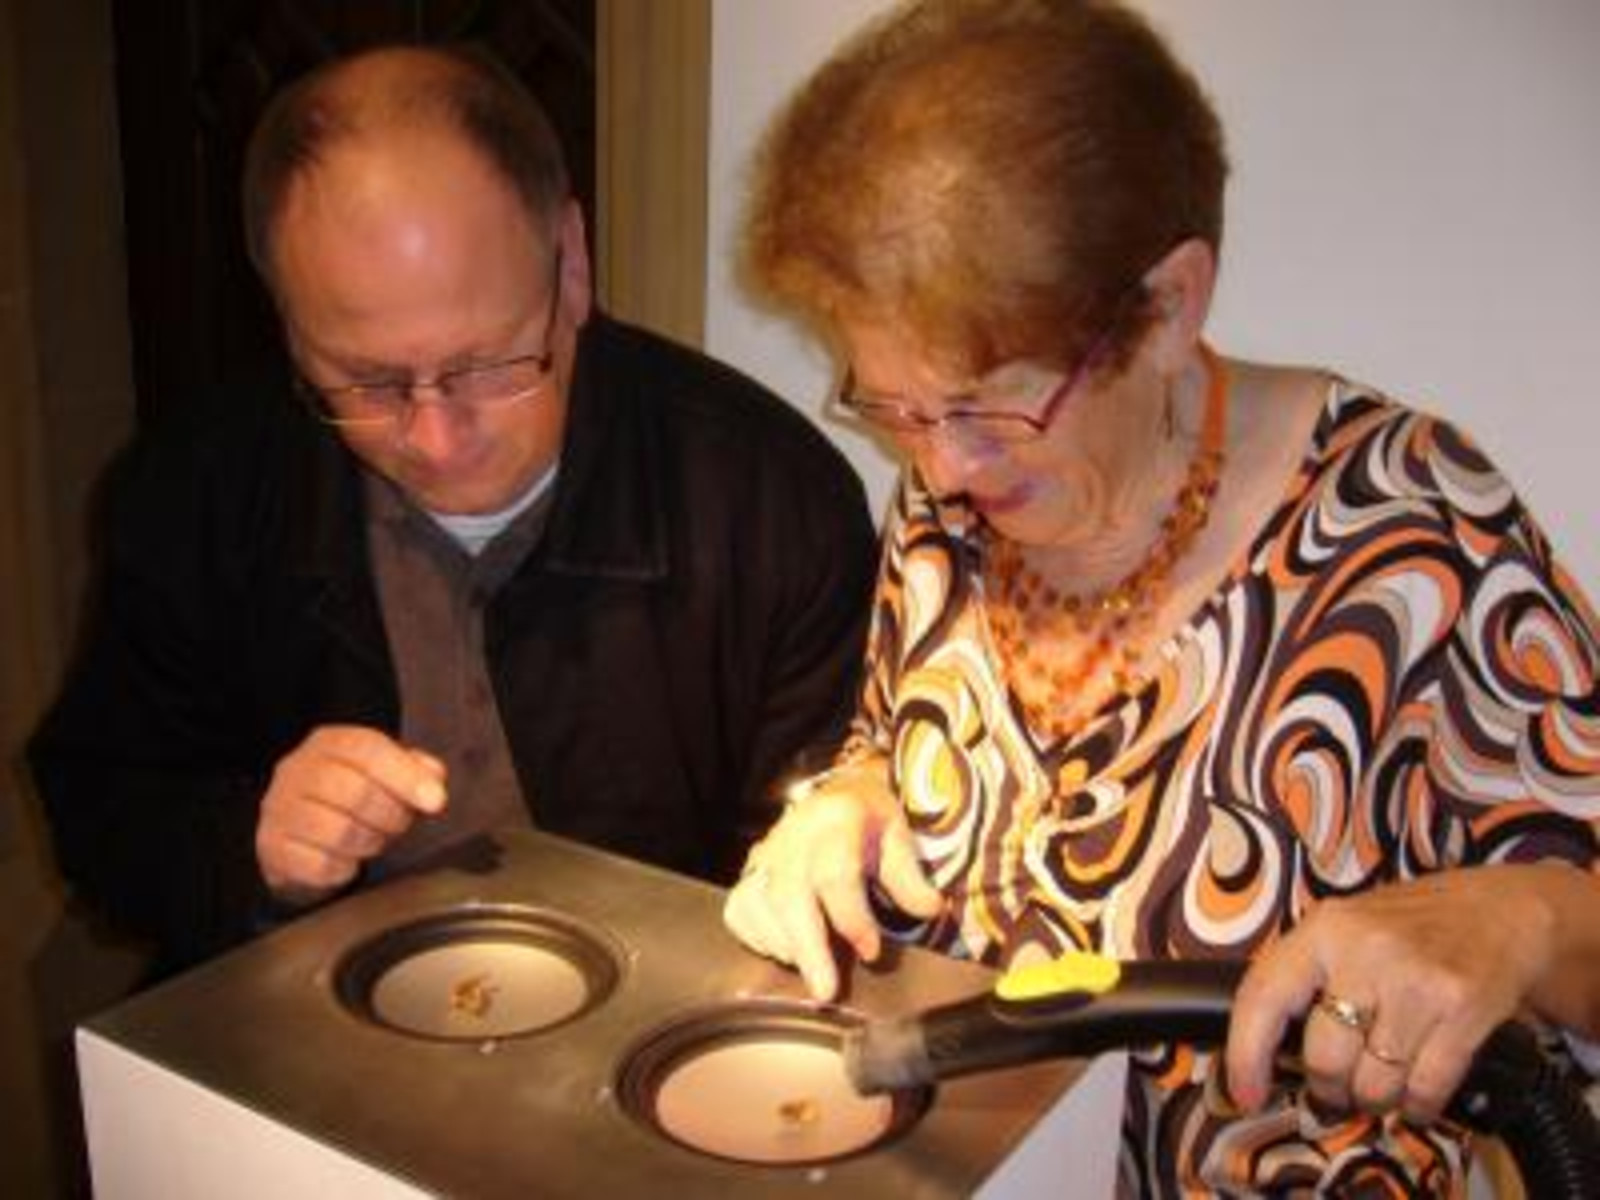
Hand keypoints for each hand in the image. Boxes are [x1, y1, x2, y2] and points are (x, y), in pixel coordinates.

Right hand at [256, 725, 447, 906]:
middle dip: (391, 815)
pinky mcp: (271, 848)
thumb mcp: (385, 773)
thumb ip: (414, 769)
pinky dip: (344, 869)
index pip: (366, 749)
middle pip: (355, 792)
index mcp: (328, 743)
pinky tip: (348, 860)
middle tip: (400, 825)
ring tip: (374, 840)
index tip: (436, 801)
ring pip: (337, 832)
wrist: (302, 834)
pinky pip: (319, 865)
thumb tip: (432, 778)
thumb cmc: (351, 799)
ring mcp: (278, 810)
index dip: (405, 775)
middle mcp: (296, 771)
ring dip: (369, 842)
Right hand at [722, 757, 943, 999]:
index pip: (835, 873)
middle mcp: (793, 835)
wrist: (837, 795)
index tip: (871, 951)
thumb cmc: (871, 823)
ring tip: (815, 970)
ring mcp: (766, 853)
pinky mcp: (749, 871)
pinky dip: (759, 938)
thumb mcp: (899, 837)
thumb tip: (929, 909)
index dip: (852, 917)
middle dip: (808, 948)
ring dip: (785, 946)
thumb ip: (910, 876)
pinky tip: (789, 951)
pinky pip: (739, 910)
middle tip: (826, 992)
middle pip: (788, 895)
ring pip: (757, 904)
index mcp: (836, 819)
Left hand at [1226, 865, 1566, 1123]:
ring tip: (1380, 1086)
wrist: (1497, 910)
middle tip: (1337, 1089)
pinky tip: (1416, 1097)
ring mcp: (1418, 980)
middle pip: (1325, 1057)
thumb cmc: (1408, 926)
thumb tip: (1264, 1051)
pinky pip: (1427, 1088)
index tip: (1246, 1093)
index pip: (1262, 997)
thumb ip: (1306, 976)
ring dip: (1375, 1100)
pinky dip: (1418, 1107)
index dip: (1245, 1055)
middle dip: (1329, 1089)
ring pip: (1376, 1083)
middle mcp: (1366, 952)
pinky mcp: (1465, 1008)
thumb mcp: (1343, 928)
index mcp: (1323, 930)